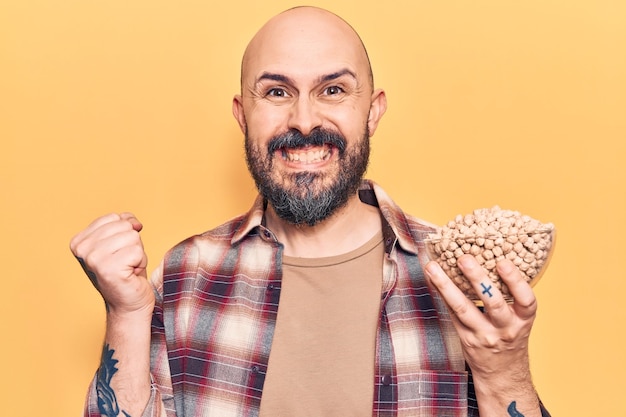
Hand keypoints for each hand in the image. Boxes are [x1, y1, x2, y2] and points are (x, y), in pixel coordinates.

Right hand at [70, 213, 154, 315]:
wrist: (128, 303)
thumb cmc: (126, 271)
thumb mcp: (120, 241)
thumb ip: (123, 223)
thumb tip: (135, 223)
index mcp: (79, 241)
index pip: (114, 217)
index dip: (125, 233)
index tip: (118, 252)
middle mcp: (82, 249)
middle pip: (124, 226)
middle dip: (132, 243)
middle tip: (125, 262)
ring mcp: (94, 259)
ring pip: (133, 237)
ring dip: (137, 253)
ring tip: (128, 268)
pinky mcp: (109, 269)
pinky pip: (138, 251)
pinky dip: (141, 262)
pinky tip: (131, 274)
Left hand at [424, 254, 535, 384]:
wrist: (503, 373)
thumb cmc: (510, 337)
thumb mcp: (519, 319)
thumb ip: (510, 296)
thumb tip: (490, 256)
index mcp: (523, 320)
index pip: (526, 300)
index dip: (515, 281)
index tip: (503, 262)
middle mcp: (505, 328)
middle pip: (492, 303)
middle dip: (477, 279)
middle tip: (464, 258)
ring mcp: (483, 335)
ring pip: (463, 309)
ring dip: (446, 286)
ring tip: (433, 267)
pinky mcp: (465, 338)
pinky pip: (451, 313)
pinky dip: (440, 294)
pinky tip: (431, 278)